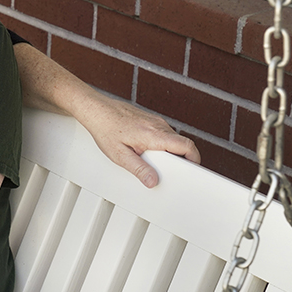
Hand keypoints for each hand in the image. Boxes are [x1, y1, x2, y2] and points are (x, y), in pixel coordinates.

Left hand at [76, 96, 200, 187]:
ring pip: (172, 139)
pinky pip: (162, 134)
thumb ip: (139, 169)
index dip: (194, 159)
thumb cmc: (105, 129)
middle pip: (181, 144)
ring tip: (151, 160)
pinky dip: (160, 144)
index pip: (187, 146)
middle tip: (167, 170)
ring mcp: (155, 121)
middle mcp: (158, 125)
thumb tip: (152, 181)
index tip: (192, 170)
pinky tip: (144, 149)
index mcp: (155, 135)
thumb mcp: (120, 155)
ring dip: (168, 151)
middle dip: (178, 159)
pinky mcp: (150, 119)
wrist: (96, 110)